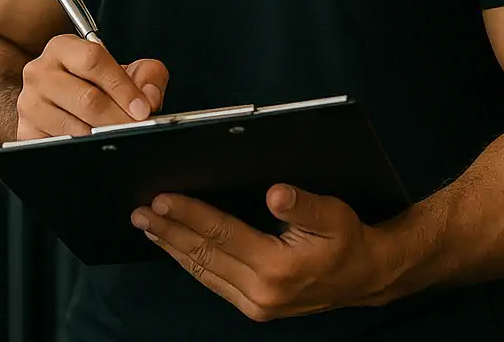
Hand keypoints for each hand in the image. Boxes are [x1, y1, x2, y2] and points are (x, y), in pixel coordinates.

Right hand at [14, 35, 167, 140]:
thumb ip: (147, 75)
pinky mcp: (26, 133)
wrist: (66, 103)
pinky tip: (98, 150)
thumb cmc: (98, 85)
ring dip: (103, 139)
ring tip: (122, 141)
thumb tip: (149, 98)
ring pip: (74, 127)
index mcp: (63, 48)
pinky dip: (84, 152)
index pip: (93, 60)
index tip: (142, 109)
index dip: (123, 87)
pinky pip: (59, 147)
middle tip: (137, 131)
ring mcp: (29, 104)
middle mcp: (39, 72)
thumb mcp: (127, 70)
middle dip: (118, 119)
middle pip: (86, 99)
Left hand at [131, 185, 393, 322]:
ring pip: (203, 272)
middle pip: (203, 254)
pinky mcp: (254, 308)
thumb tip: (275, 194)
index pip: (220, 234)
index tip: (161, 199)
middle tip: (139, 212)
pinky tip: (176, 248)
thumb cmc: (347, 241)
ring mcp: (256, 304)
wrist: (364, 277)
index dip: (189, 215)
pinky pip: (213, 282)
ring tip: (147, 227)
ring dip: (173, 248)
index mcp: (276, 268)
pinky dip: (190, 263)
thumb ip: (303, 205)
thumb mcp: (334, 215)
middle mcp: (261, 292)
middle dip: (169, 231)